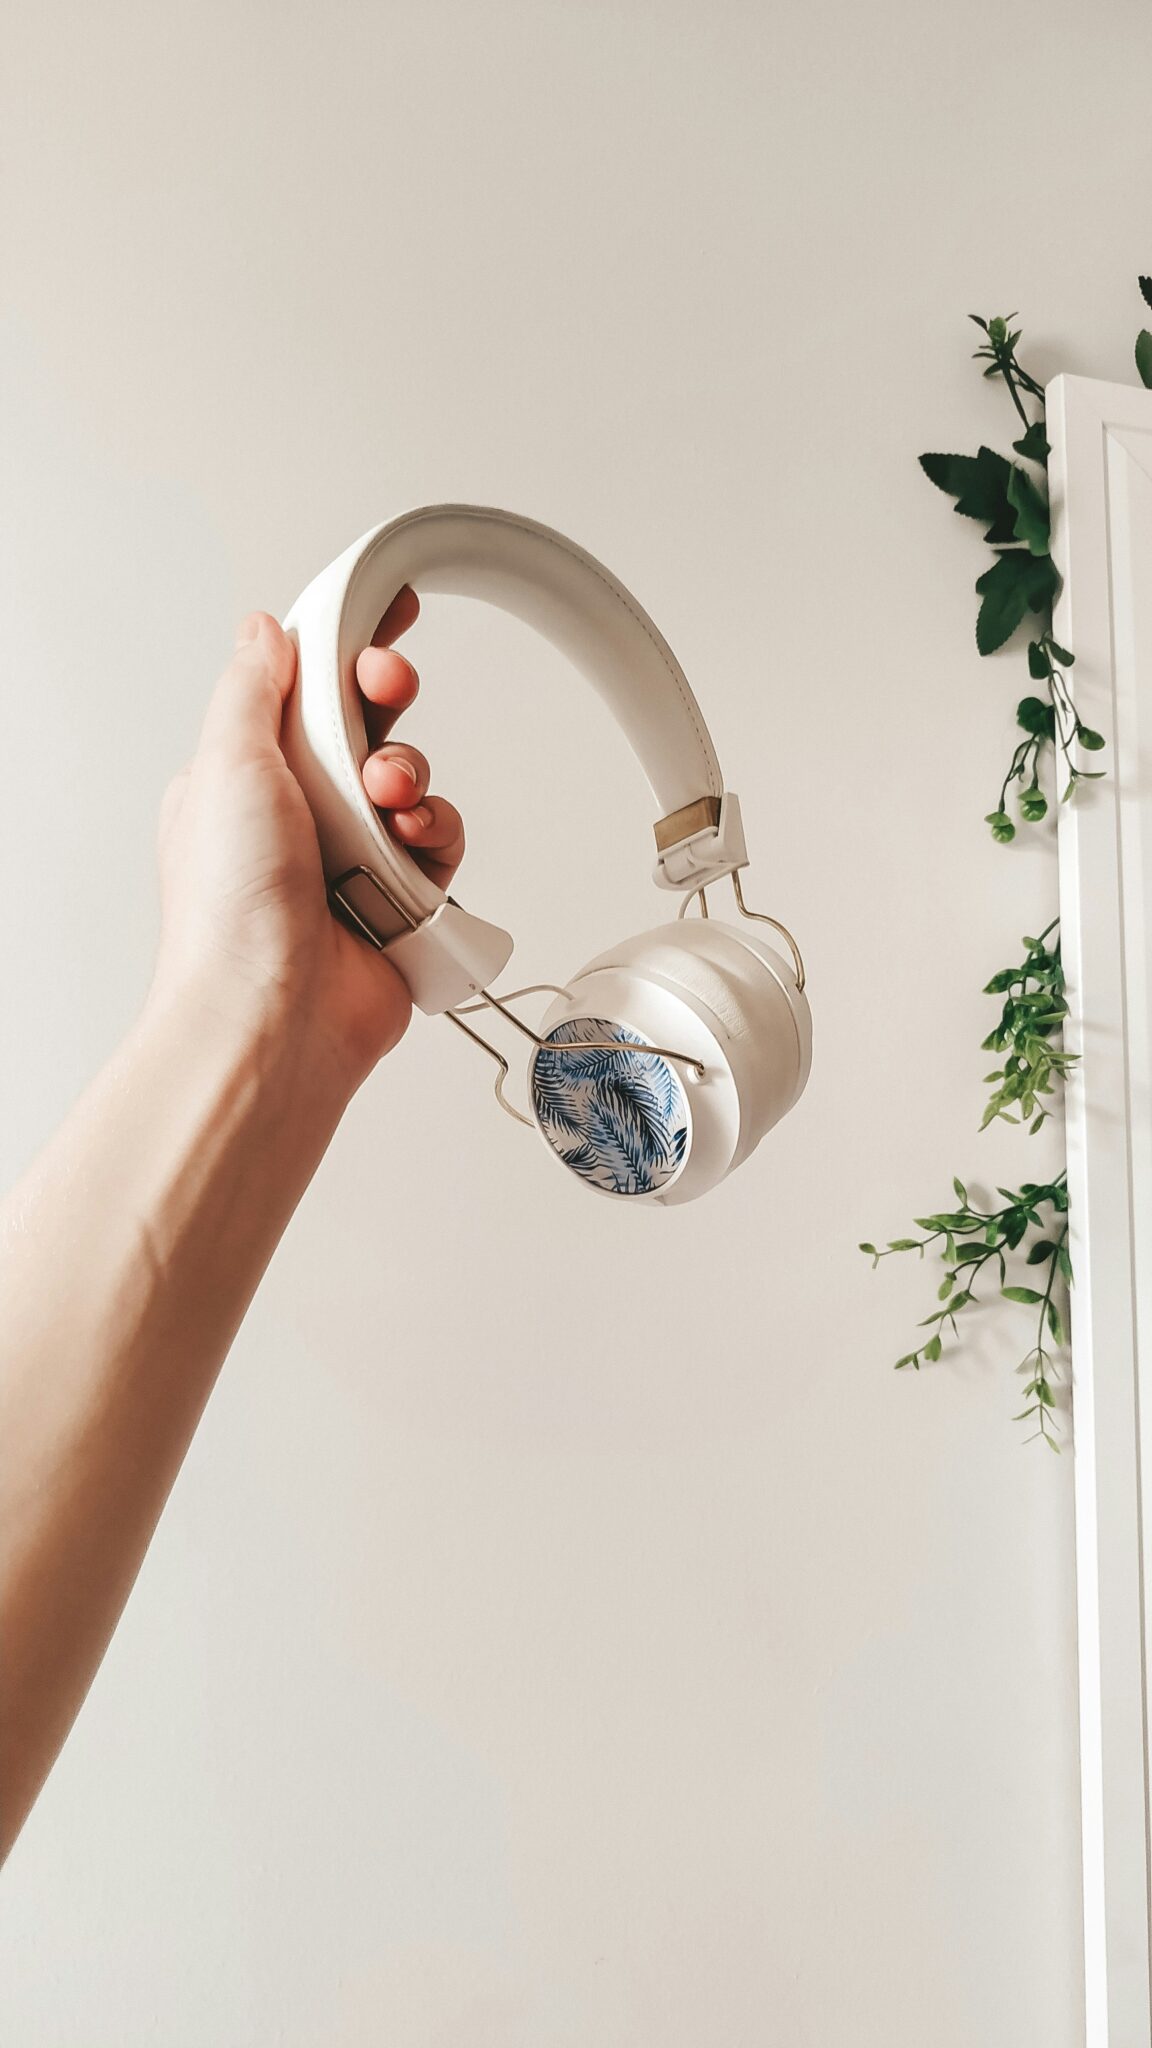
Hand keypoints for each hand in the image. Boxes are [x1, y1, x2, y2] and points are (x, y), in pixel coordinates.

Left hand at [146, 588, 461, 1092]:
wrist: (273, 1015)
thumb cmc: (231, 911)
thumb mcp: (226, 764)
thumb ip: (250, 688)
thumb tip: (261, 632)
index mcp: (244, 775)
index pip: (300, 686)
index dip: (344, 643)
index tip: (384, 608)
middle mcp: (297, 812)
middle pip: (362, 723)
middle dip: (383, 697)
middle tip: (388, 682)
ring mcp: (348, 856)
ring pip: (408, 778)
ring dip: (408, 774)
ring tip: (385, 799)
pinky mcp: (397, 899)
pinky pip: (439, 842)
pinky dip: (435, 836)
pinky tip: (413, 846)